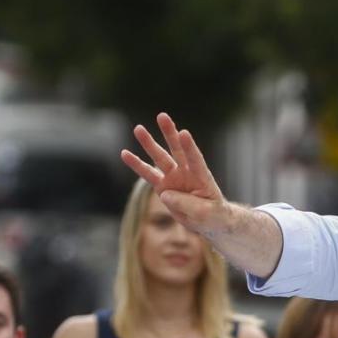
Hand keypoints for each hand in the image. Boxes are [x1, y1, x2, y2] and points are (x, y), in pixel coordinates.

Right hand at [121, 113, 230, 235]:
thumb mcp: (205, 213)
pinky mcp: (163, 186)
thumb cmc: (213, 215)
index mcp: (202, 176)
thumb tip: (165, 194)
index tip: (184, 133)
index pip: (195, 159)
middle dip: (169, 133)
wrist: (208, 220)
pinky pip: (147, 174)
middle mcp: (187, 172)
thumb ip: (187, 203)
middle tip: (162, 116)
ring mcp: (174, 177)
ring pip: (160, 158)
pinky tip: (124, 154)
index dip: (190, 147)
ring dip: (149, 143)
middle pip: (177, 150)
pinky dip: (136, 164)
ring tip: (138, 129)